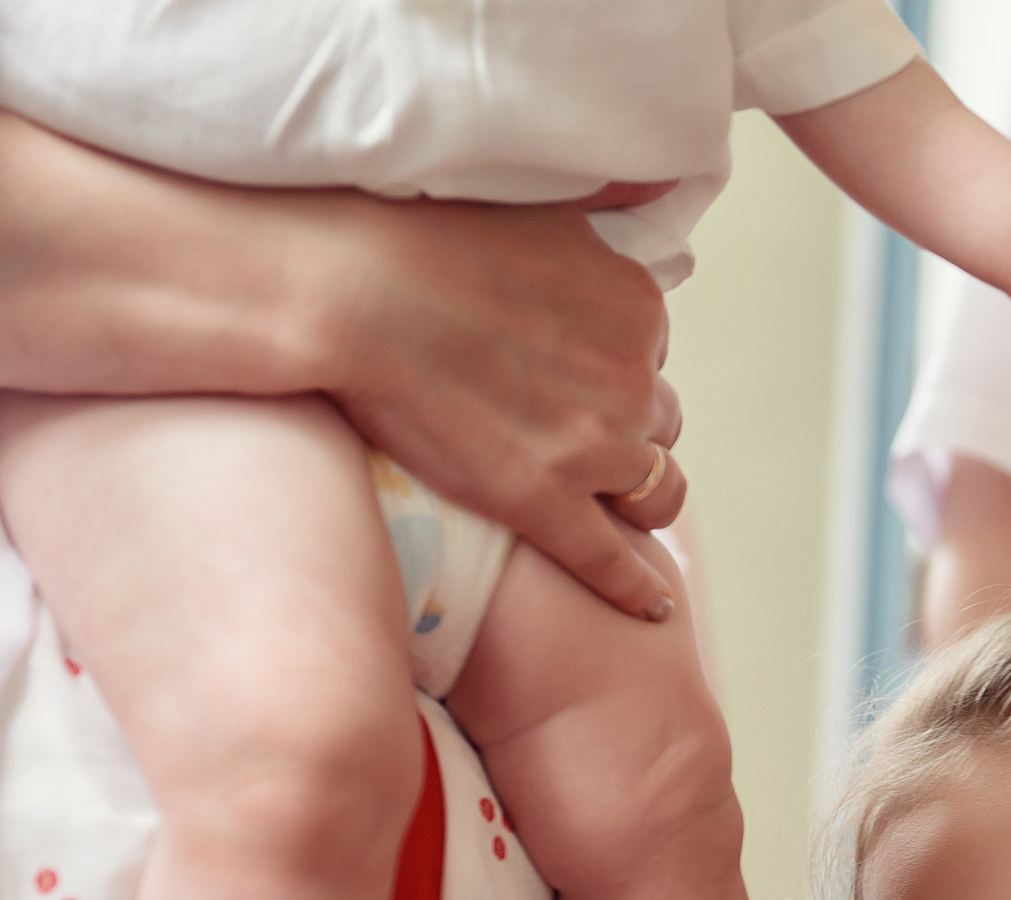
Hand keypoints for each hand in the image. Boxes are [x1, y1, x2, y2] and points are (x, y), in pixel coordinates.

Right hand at [303, 193, 686, 618]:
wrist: (352, 290)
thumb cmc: (423, 237)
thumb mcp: (539, 207)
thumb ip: (600, 214)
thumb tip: (656, 182)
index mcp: (636, 308)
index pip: (648, 354)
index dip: (611, 368)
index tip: (573, 374)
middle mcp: (633, 380)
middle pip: (658, 422)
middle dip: (629, 430)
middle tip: (584, 437)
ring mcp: (593, 448)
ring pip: (655, 490)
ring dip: (640, 497)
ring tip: (619, 509)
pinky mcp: (546, 504)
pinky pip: (611, 562)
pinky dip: (634, 588)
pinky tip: (649, 607)